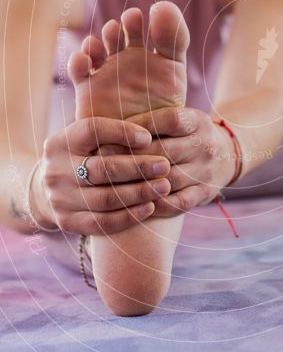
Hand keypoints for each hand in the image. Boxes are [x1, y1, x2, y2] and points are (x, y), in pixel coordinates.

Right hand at [31, 117, 172, 235]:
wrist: (49, 191)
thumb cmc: (82, 158)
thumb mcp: (86, 141)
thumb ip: (111, 133)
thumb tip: (153, 129)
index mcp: (60, 142)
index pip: (92, 130)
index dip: (121, 132)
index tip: (149, 137)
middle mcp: (56, 170)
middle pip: (102, 169)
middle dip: (139, 167)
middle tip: (166, 166)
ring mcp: (59, 198)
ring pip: (106, 198)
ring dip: (139, 193)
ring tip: (164, 186)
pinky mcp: (67, 222)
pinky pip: (102, 222)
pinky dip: (129, 216)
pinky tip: (150, 207)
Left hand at [106, 106, 237, 215]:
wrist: (227, 156)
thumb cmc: (187, 136)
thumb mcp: (180, 120)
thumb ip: (152, 121)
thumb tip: (107, 125)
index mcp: (198, 121)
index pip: (168, 120)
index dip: (138, 127)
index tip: (112, 135)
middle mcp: (206, 145)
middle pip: (165, 151)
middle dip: (130, 158)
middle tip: (101, 162)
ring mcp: (207, 171)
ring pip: (168, 179)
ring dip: (138, 184)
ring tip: (111, 186)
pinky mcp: (205, 193)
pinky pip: (178, 203)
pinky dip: (156, 205)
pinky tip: (136, 204)